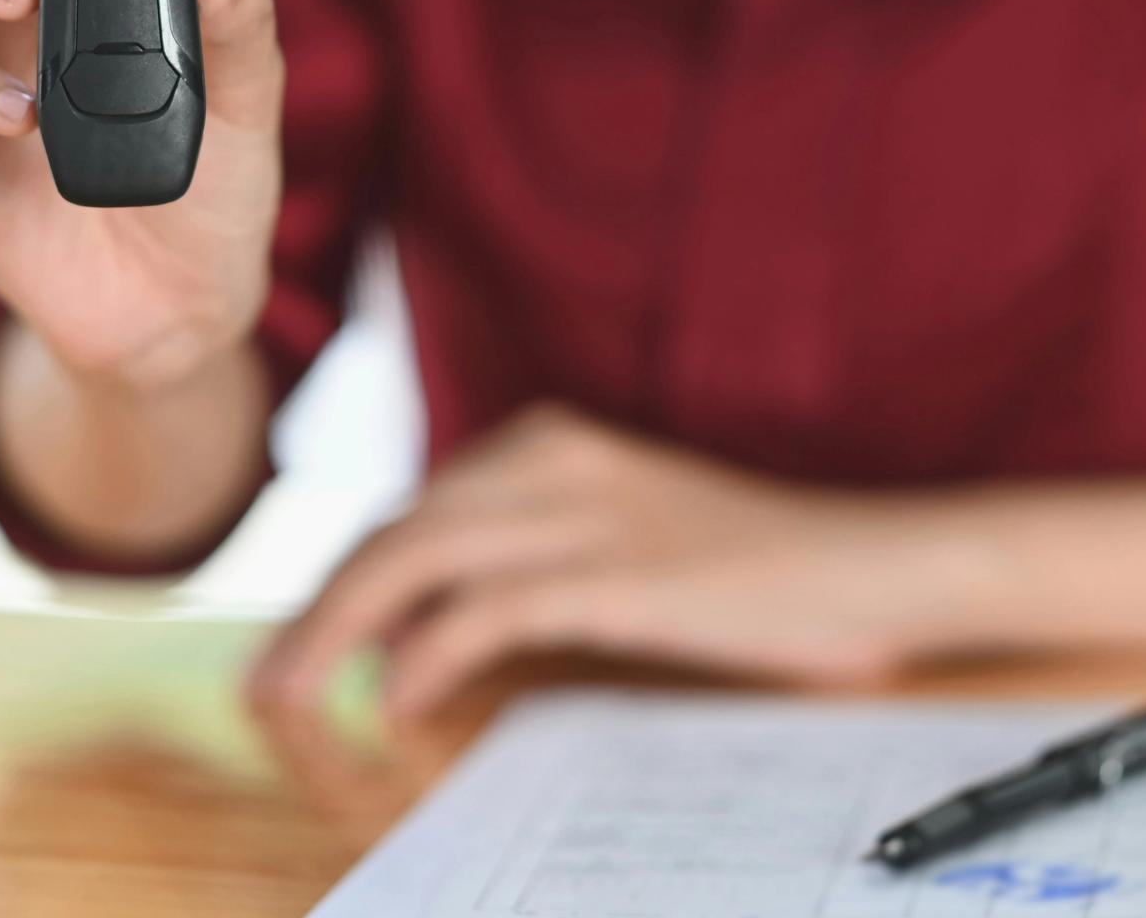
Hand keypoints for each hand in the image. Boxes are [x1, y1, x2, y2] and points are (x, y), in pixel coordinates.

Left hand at [248, 405, 993, 716]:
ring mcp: (586, 512)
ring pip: (413, 559)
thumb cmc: (757, 569)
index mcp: (550, 445)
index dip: (342, 583)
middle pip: (391, 530)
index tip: (304, 646)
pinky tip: (401, 701)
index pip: (408, 511)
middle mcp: (553, 461)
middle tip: (269, 684)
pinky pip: (486, 610)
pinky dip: (427, 656)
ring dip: (337, 634)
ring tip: (294, 700)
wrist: (877, 564)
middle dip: (315, 610)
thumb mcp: (628, 538)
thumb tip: (434, 626)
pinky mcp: (619, 572)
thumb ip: (538, 555)